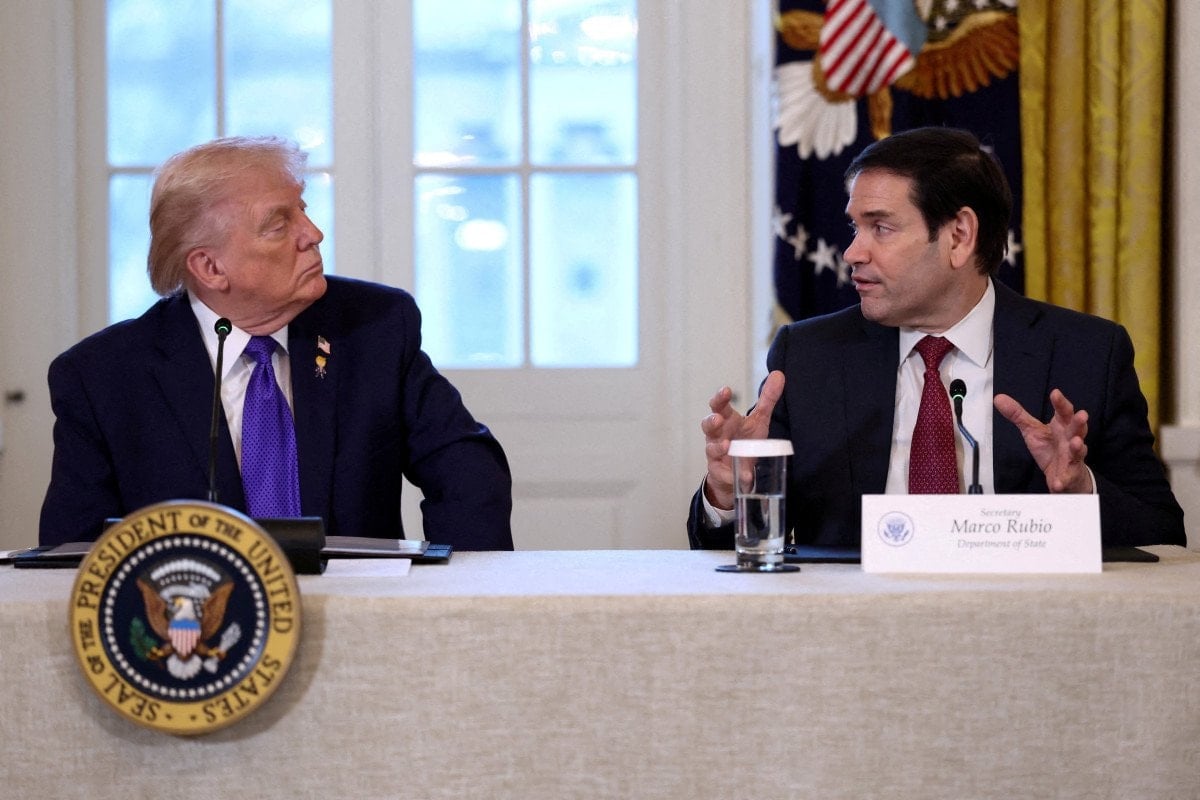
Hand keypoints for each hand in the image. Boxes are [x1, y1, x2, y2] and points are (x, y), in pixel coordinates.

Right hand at [701, 371, 785, 508]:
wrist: (737, 471)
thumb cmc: (745, 441)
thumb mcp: (759, 420)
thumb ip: (767, 399)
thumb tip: (779, 374)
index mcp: (727, 420)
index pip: (719, 406)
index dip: (720, 398)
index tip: (726, 391)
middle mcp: (717, 435)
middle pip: (708, 424)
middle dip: (711, 421)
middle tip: (718, 418)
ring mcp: (716, 453)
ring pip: (710, 448)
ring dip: (717, 446)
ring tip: (726, 446)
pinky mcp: (719, 472)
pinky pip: (723, 473)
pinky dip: (733, 474)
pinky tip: (744, 475)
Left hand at [994, 388, 1092, 492]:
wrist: (1064, 474)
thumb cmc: (1051, 448)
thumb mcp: (1032, 430)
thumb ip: (1018, 415)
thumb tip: (999, 398)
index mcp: (1061, 426)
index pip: (1063, 412)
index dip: (1060, 403)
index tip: (1055, 393)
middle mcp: (1070, 439)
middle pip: (1076, 429)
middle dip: (1079, 422)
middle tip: (1082, 414)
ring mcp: (1072, 458)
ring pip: (1078, 451)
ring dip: (1078, 447)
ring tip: (1077, 442)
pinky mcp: (1069, 475)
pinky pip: (1067, 478)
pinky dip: (1063, 480)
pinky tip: (1058, 483)